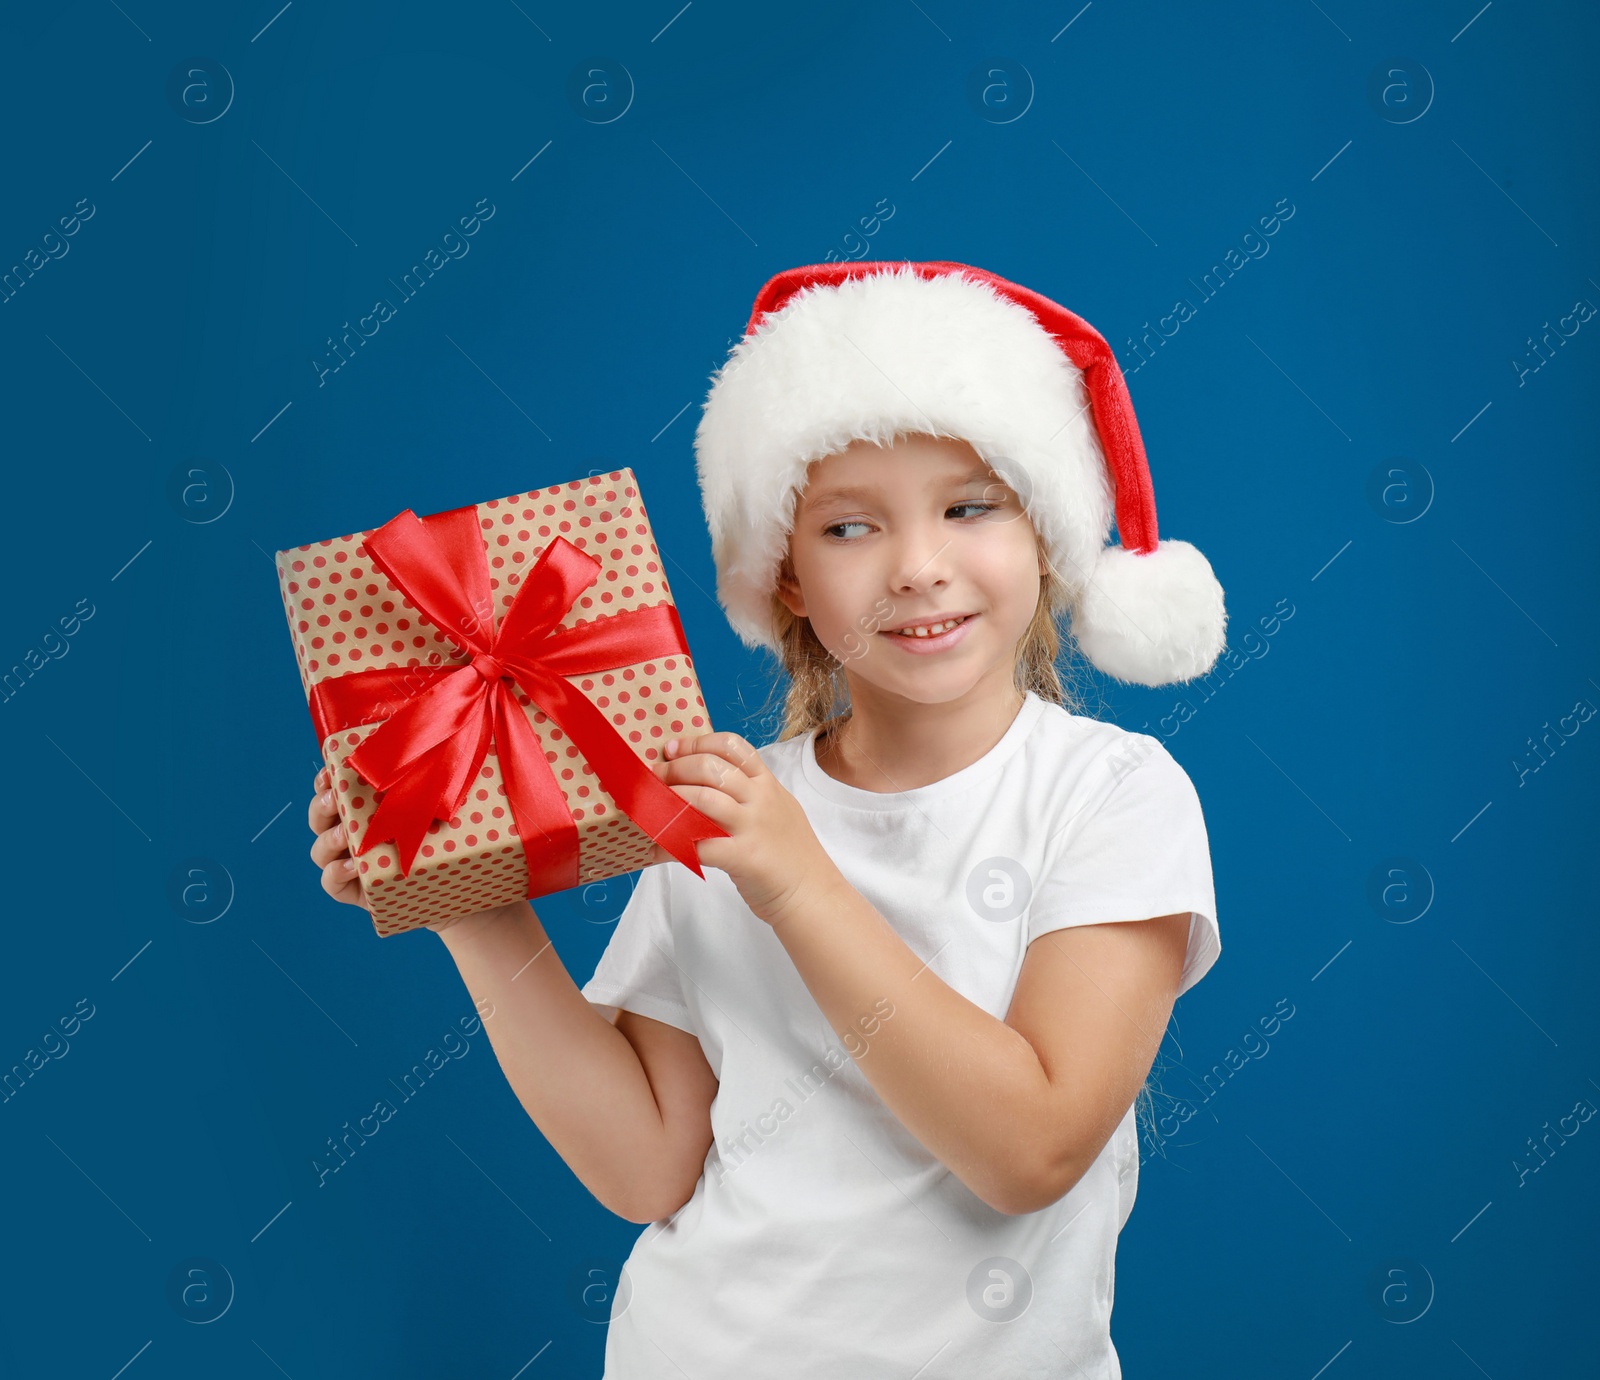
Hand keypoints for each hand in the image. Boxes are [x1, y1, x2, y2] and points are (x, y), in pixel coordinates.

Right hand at [306, 766, 506, 936]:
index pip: (334, 789)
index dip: (325, 779)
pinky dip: (335, 873)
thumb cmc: (455, 835)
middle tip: (334, 798)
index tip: (330, 770)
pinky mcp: (356, 892)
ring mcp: (351, 864)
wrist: (467, 883)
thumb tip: (428, 737)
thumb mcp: (441, 802)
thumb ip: (426, 776)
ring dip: (327, 839)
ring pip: (319, 851)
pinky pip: (331, 884)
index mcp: (366, 807)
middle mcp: (353, 833)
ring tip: (344, 836)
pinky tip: (352, 867)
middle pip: (320, 817)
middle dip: (321, 805)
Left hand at [642, 732, 837, 924]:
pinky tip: (654, 851)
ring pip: (703, 799)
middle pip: (711, 768)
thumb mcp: (779, 810)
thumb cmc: (791, 855)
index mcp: (768, 784)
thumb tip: (704, 782)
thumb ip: (750, 794)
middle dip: (676, 769)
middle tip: (655, 777)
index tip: (674, 749)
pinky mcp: (743, 857)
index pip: (732, 746)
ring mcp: (753, 827)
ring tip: (650, 807)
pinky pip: (697, 845)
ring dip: (669, 800)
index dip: (698, 743)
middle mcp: (761, 799)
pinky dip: (669, 846)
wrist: (813, 894)